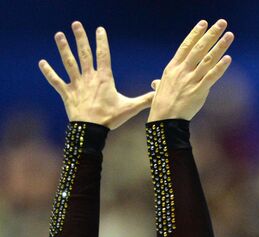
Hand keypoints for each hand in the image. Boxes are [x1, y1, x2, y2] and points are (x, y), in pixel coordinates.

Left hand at [39, 21, 154, 129]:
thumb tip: (158, 95)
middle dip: (80, 38)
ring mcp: (76, 85)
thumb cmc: (110, 119)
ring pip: (68, 63)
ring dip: (63, 48)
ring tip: (59, 35)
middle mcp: (89, 78)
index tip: (99, 29)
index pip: (103, 55)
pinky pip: (56, 81)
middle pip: (83, 53)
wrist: (91, 130)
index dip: (101, 41)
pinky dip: (48, 72)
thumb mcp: (129, 108)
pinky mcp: (67, 94)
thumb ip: (144, 100)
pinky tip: (41, 62)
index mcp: (104, 78)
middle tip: (76, 24)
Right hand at [148, 19, 233, 121]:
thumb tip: (155, 83)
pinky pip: (211, 77)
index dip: (195, 33)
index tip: (204, 23)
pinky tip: (228, 59)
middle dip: (211, 34)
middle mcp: (182, 71)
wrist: (164, 121)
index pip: (185, 46)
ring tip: (230, 35)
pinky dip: (220, 68)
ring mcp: (190, 81)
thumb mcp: (159, 90)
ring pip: (207, 60)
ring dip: (220, 46)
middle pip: (199, 48)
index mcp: (172, 68)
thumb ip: (160, 83)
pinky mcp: (198, 92)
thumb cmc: (161, 106)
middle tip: (222, 23)